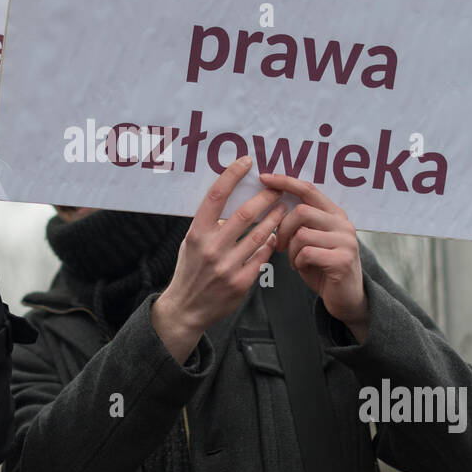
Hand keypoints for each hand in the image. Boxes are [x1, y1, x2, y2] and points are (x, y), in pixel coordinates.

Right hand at [151, 156, 284, 362]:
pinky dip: (270, 244)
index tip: (246, 162)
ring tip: (284, 209)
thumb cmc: (190, 270)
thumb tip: (231, 202)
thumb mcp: (191, 243)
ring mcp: (227, 266)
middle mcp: (211, 248)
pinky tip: (275, 236)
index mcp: (196, 233)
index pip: (215, 196)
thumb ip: (209, 225)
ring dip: (275, 219)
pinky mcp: (241, 283)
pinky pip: (262, 257)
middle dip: (265, 198)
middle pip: (244, 214)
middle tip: (278, 188)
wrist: (187, 309)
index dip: (232, 175)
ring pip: (259, 235)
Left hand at [260, 172, 367, 341]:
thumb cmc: (322, 267)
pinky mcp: (343, 260)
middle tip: (278, 244)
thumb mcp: (311, 240)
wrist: (346, 298)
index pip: (308, 189)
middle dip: (282, 228)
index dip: (285, 181)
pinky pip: (307, 252)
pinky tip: (300, 267)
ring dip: (290, 249)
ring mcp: (346, 241)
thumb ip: (300, 223)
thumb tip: (271, 204)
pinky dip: (297, 261)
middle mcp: (343, 223)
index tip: (264, 178)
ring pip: (302, 233)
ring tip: (293, 260)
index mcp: (334, 214)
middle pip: (301, 211)